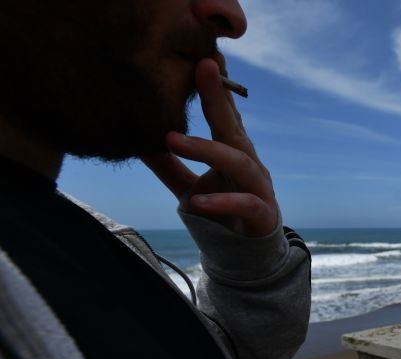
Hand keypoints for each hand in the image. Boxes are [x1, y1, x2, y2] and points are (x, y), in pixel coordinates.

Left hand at [142, 57, 277, 236]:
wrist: (248, 256)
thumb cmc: (223, 215)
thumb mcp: (190, 187)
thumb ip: (169, 167)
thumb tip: (136, 142)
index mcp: (233, 152)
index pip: (224, 115)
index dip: (215, 88)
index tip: (201, 59)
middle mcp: (249, 163)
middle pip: (233, 127)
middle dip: (218, 98)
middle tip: (200, 70)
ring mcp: (259, 187)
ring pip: (239, 161)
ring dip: (207, 148)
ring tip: (172, 140)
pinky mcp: (262, 214)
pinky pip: (244, 203)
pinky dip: (222, 200)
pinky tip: (197, 199)